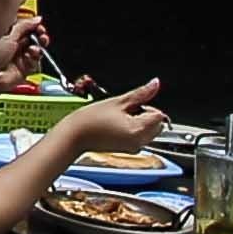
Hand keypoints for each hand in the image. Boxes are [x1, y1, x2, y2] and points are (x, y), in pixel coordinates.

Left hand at [0, 6, 46, 96]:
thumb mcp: (8, 34)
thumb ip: (24, 25)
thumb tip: (36, 18)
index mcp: (7, 34)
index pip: (25, 26)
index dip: (33, 25)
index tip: (39, 23)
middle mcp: (13, 45)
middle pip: (33, 38)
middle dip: (39, 35)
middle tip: (41, 33)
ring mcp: (19, 57)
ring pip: (37, 50)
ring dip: (39, 47)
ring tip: (34, 47)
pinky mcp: (24, 69)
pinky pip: (36, 62)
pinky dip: (35, 59)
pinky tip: (30, 56)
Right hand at [54, 78, 169, 163]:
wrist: (73, 137)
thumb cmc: (89, 120)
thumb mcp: (116, 101)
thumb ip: (140, 94)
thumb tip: (155, 84)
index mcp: (139, 130)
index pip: (159, 115)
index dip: (146, 106)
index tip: (130, 106)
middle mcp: (140, 142)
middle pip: (157, 125)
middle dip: (146, 116)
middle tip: (124, 111)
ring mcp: (134, 147)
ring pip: (150, 131)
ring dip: (140, 123)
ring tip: (118, 119)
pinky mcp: (128, 150)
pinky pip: (140, 138)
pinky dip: (133, 130)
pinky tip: (116, 126)